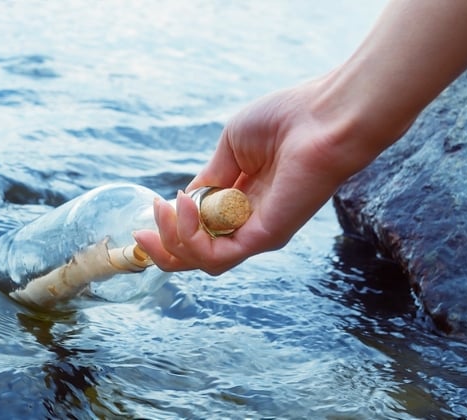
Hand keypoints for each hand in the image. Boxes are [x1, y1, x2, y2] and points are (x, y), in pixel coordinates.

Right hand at [134, 80, 358, 274]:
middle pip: (196, 256)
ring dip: (173, 241)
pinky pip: (217, 256)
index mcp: (241, 201)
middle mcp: (248, 223)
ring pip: (202, 263)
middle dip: (162, 248)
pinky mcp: (266, 238)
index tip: (154, 207)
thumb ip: (208, 178)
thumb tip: (184, 200)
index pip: (200, 231)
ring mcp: (257, 233)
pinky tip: (186, 208)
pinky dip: (192, 237)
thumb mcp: (230, 147)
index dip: (170, 227)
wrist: (324, 115)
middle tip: (142, 230)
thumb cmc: (284, 119)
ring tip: (167, 210)